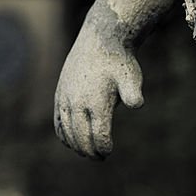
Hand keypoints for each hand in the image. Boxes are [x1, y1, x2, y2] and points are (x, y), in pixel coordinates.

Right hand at [54, 5, 143, 158]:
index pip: (98, 136)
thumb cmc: (119, 60)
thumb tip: (137, 104)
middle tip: (99, 158)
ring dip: (76, 146)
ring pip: (67, 133)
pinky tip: (72, 141)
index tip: (108, 152)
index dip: (103, 148)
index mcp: (96, 102)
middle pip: (81, 139)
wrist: (101, 37)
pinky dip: (64, 135)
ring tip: (87, 152)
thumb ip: (132, 91)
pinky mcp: (59, 94)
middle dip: (90, 151)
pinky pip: (58, 122)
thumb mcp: (130, 74)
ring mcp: (66, 99)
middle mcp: (78, 103)